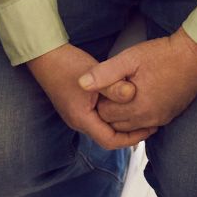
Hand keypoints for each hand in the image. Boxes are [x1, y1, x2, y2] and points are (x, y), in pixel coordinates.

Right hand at [29, 44, 153, 149]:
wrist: (45, 56)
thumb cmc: (67, 64)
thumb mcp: (95, 73)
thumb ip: (113, 86)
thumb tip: (132, 95)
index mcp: (82, 119)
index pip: (111, 141)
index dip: (132, 138)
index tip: (149, 129)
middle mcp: (78, 122)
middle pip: (108, 138)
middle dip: (130, 134)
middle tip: (151, 124)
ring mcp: (77, 116)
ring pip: (104, 128)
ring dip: (123, 125)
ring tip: (142, 116)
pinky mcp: (78, 108)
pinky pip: (100, 119)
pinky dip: (114, 117)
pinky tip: (126, 106)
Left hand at [83, 28, 196, 131]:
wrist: (195, 57)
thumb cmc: (162, 55)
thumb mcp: (129, 58)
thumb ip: (104, 73)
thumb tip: (81, 84)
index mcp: (136, 107)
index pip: (104, 114)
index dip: (99, 99)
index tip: (103, 84)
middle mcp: (148, 119)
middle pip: (115, 124)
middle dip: (109, 109)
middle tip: (110, 89)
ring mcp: (159, 120)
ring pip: (130, 127)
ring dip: (122, 115)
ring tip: (122, 95)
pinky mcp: (168, 117)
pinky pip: (145, 125)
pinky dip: (136, 117)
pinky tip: (136, 100)